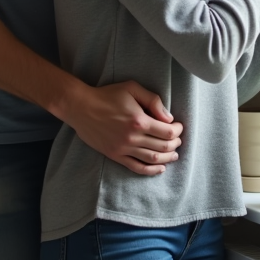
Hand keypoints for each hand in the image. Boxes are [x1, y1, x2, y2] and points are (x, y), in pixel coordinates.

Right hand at [63, 80, 182, 175]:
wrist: (81, 107)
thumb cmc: (107, 95)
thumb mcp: (132, 88)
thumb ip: (153, 101)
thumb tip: (169, 118)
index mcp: (139, 120)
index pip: (167, 131)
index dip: (177, 130)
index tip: (178, 126)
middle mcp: (133, 137)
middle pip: (163, 146)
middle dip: (175, 144)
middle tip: (178, 140)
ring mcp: (123, 148)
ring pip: (152, 159)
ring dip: (167, 158)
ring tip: (174, 154)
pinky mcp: (115, 155)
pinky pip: (136, 167)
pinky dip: (150, 170)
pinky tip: (160, 168)